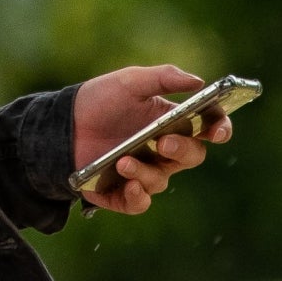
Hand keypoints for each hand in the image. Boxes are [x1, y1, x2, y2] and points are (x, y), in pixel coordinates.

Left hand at [70, 65, 228, 215]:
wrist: (61, 125)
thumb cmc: (99, 100)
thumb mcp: (130, 81)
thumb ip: (164, 77)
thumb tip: (199, 82)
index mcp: (172, 122)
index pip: (208, 128)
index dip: (220, 129)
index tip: (218, 130)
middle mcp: (163, 150)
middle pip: (192, 156)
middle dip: (182, 150)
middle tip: (164, 142)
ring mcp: (145, 172)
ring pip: (161, 180)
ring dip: (146, 171)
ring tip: (123, 161)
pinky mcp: (122, 192)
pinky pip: (140, 202)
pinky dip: (137, 196)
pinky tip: (127, 183)